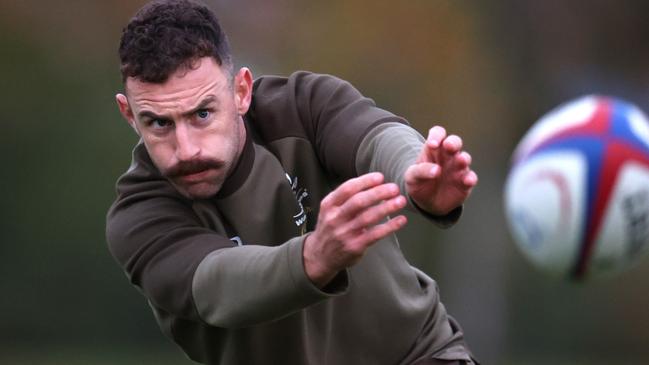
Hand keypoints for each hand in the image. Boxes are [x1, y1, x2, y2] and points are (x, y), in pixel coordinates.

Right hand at [303, 172, 406, 286]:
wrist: (320, 257)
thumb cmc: (330, 228)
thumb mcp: (330, 210)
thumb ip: (347, 198)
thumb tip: (376, 184)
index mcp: (329, 205)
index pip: (347, 189)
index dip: (365, 181)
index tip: (380, 177)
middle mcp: (335, 218)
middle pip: (359, 201)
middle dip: (378, 193)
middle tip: (394, 188)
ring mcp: (344, 233)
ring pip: (368, 217)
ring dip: (387, 208)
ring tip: (401, 201)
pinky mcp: (354, 246)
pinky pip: (375, 234)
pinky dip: (390, 226)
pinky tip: (401, 220)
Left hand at [405, 126, 477, 215]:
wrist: (426, 202)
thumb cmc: (418, 183)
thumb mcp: (412, 177)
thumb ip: (420, 170)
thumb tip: (436, 170)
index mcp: (433, 149)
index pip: (438, 133)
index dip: (437, 135)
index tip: (432, 145)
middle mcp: (448, 156)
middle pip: (455, 142)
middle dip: (453, 142)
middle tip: (448, 146)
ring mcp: (458, 168)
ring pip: (465, 158)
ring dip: (464, 158)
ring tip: (461, 161)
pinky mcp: (465, 182)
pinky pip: (471, 177)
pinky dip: (471, 178)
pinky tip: (467, 181)